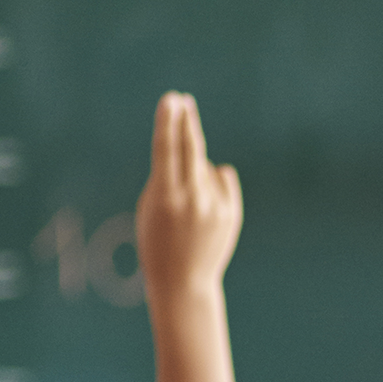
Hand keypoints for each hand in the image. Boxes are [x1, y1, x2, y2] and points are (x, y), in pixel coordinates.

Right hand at [138, 92, 242, 301]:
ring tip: (185, 205)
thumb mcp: (150, 209)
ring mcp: (215, 206)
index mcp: (165, 198)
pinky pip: (221, 179)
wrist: (183, 281)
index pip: (166, 151)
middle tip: (183, 101)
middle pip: (191, 148)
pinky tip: (203, 206)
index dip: (168, 122)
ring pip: (204, 167)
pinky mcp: (232, 212)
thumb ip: (167, 178)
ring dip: (193, 174)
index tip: (171, 100)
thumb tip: (195, 152)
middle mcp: (192, 199)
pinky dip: (212, 184)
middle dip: (186, 122)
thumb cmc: (157, 241)